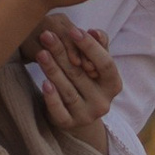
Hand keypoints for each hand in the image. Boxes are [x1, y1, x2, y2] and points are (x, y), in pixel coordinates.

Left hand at [35, 16, 121, 141]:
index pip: (105, 64)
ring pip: (68, 91)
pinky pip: (59, 112)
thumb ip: (98, 45)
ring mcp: (86, 115)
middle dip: (62, 52)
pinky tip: (44, 83)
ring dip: (53, 70)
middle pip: (81, 74)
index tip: (73, 30)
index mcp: (113, 85)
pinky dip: (52, 98)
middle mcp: (103, 103)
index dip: (90, 46)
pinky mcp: (68, 124)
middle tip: (47, 35)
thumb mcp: (96, 63)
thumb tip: (93, 31)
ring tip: (41, 53)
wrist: (77, 112)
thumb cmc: (87, 79)